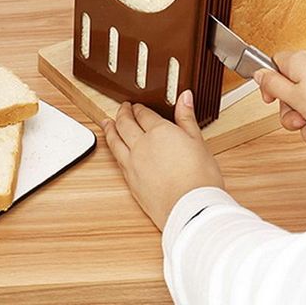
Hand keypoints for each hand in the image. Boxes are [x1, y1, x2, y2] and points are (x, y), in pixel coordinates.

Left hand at [101, 90, 222, 230]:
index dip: (139, 108)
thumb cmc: (200, 178)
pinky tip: (113, 148)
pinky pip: (116, 158)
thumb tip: (184, 96)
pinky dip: (112, 148)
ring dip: (110, 129)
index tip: (137, 106)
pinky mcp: (130, 180)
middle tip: (122, 108)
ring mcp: (133, 162)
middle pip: (126, 123)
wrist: (191, 209)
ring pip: (115, 140)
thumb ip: (187, 117)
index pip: (144, 114)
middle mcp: (142, 144)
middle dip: (123, 113)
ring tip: (106, 123)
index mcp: (159, 131)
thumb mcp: (198, 142)